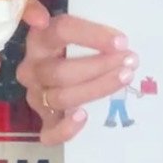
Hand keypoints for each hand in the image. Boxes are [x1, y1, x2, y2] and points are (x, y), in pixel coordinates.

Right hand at [16, 12, 134, 144]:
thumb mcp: (81, 31)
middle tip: (129, 63)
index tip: (121, 42)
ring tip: (124, 79)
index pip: (61, 32)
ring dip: (95, 89)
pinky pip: (49, 132)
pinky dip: (65, 128)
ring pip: (60, 98)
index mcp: (41, 39)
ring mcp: (36, 96)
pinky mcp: (43, 120)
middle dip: (99, 67)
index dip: (92, 36)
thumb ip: (93, 30)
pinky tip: (84, 116)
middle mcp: (32, 68)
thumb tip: (121, 41)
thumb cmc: (78, 48)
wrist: (64, 70)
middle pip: (60, 71)